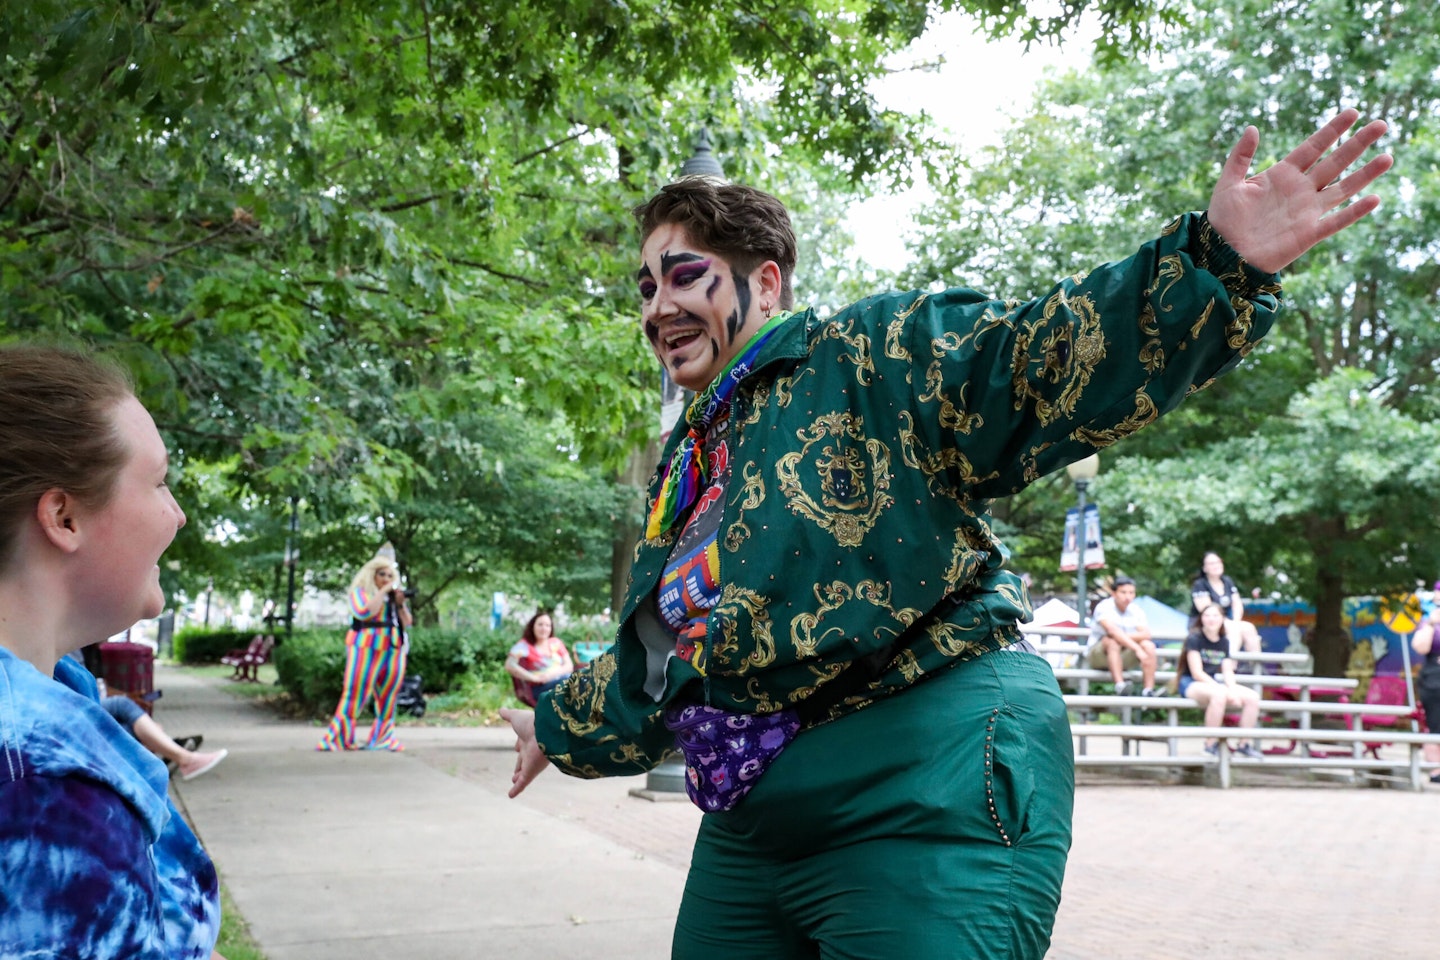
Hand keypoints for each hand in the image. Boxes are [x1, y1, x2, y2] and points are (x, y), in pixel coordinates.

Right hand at [498, 707, 547, 797]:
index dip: (519, 745)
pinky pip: (523, 783)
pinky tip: (510, 796)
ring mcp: (531, 762)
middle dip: (519, 765)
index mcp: (527, 737)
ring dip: (519, 777)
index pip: (522, 743)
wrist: (545, 732)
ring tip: (514, 781)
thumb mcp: (516, 717)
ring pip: (524, 772)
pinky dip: (517, 789)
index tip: (516, 747)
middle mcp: (530, 750)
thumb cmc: (532, 722)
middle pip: (523, 759)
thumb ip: (508, 714)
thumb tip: (500, 710)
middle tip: (515, 771)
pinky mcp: (531, 772)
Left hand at [1207, 109, 1392, 272]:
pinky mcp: (1309, 233)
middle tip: (1381, 124)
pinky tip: (1373, 199)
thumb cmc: (1223, 220)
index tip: (1353, 113)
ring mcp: (1307, 211)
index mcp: (1282, 174)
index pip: (1314, 147)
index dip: (1332, 130)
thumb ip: (1240, 157)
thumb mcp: (1228, 183)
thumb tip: (1251, 128)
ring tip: (1387, 157)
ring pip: (1343, 189)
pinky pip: (1337, 221)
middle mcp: (1300, 190)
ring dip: (1365, 174)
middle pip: (1335, 162)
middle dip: (1357, 144)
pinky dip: (1354, 211)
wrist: (1222, 253)